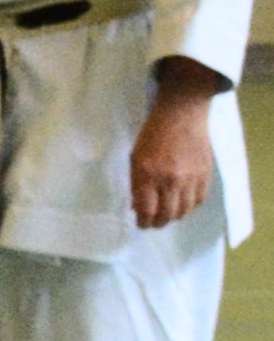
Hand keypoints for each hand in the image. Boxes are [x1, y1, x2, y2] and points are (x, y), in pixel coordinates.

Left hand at [134, 61, 225, 228]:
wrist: (182, 116)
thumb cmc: (152, 136)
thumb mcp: (135, 159)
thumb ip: (136, 184)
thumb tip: (137, 207)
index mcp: (148, 175)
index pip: (147, 211)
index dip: (144, 222)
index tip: (141, 224)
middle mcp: (170, 180)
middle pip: (167, 215)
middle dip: (158, 223)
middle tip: (153, 222)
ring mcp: (191, 179)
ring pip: (184, 211)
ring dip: (174, 216)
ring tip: (167, 214)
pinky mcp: (205, 176)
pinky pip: (199, 201)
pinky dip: (190, 206)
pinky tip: (183, 203)